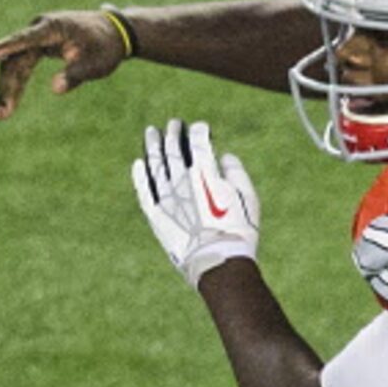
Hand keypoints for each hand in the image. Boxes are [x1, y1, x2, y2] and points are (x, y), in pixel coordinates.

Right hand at [0, 10, 131, 119]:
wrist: (113, 33)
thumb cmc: (105, 47)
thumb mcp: (96, 64)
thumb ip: (75, 74)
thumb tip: (55, 89)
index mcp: (52, 28)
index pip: (22, 40)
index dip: (2, 49)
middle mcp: (39, 30)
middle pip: (14, 58)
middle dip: (6, 86)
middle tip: (0, 114)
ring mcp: (36, 39)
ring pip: (14, 64)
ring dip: (8, 89)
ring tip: (0, 115)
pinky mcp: (37, 48)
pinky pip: (21, 66)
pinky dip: (16, 85)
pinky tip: (9, 105)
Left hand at [131, 119, 260, 287]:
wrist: (218, 262)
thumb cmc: (239, 230)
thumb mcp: (249, 198)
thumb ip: (236, 172)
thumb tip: (225, 157)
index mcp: (205, 172)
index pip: (198, 141)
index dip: (199, 130)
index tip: (200, 128)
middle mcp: (182, 179)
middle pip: (173, 148)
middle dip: (173, 132)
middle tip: (173, 124)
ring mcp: (166, 197)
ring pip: (155, 164)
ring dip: (153, 146)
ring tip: (151, 133)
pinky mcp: (156, 216)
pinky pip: (144, 190)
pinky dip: (140, 175)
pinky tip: (138, 164)